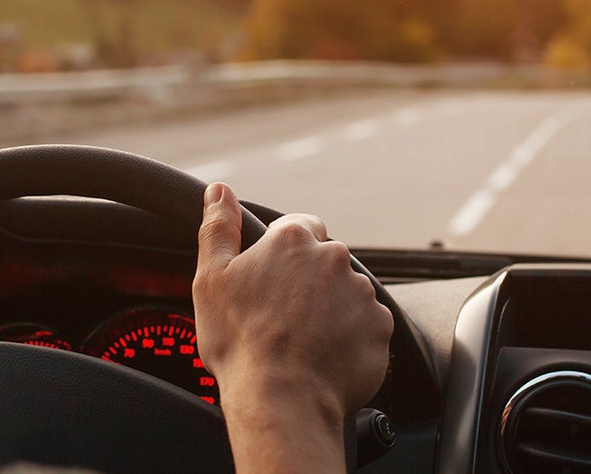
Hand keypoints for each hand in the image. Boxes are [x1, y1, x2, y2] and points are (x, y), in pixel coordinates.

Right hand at [193, 182, 392, 473]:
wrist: (281, 399)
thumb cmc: (239, 341)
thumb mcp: (211, 278)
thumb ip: (217, 227)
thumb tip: (219, 191)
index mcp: (293, 239)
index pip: (300, 225)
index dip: (284, 251)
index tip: (271, 279)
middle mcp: (335, 257)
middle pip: (324, 260)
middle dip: (307, 282)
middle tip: (281, 316)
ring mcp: (362, 293)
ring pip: (346, 293)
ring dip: (330, 309)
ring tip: (302, 341)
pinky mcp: (380, 328)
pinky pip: (366, 326)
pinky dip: (349, 337)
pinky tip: (324, 356)